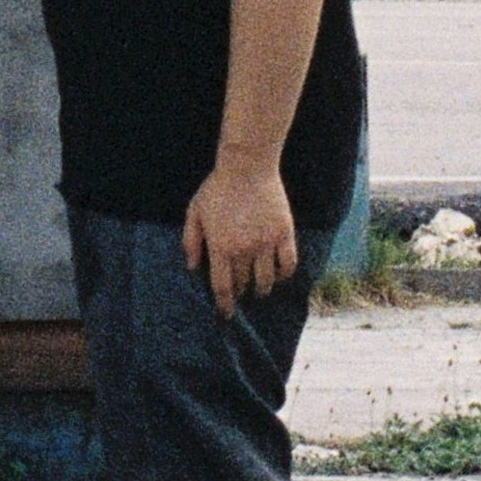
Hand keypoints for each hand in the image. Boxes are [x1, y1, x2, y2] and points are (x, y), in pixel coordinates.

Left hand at [182, 161, 300, 319]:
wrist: (247, 167)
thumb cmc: (217, 189)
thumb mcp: (195, 212)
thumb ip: (191, 241)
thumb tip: (192, 268)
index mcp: (221, 247)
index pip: (223, 287)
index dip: (224, 305)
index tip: (226, 314)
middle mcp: (245, 250)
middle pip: (244, 284)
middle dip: (240, 293)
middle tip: (239, 294)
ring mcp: (267, 243)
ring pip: (267, 280)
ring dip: (261, 289)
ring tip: (258, 290)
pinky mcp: (285, 234)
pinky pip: (288, 263)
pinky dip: (284, 275)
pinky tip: (278, 276)